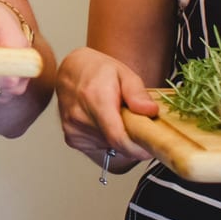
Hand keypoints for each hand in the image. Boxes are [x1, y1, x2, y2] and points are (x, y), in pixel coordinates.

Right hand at [56, 46, 161, 166]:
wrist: (70, 71)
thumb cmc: (98, 71)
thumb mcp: (123, 73)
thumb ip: (137, 93)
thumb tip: (150, 111)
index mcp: (95, 98)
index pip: (118, 137)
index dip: (138, 148)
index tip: (150, 146)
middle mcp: (80, 116)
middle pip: (116, 144)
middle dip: (131, 138)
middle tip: (135, 121)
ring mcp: (73, 129)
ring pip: (108, 147)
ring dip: (118, 138)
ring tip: (116, 118)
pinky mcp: (71, 138)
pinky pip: (98, 147)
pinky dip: (106, 139)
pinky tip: (103, 122)